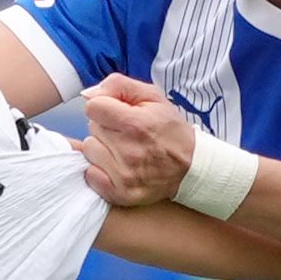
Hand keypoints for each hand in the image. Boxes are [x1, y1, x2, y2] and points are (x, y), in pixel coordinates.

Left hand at [78, 75, 199, 207]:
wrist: (192, 166)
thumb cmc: (169, 129)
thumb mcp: (152, 96)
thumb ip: (118, 86)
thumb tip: (88, 94)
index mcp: (136, 124)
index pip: (93, 108)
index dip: (104, 107)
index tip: (117, 113)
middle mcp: (129, 151)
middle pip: (92, 129)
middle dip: (106, 127)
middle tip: (126, 133)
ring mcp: (124, 175)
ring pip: (89, 150)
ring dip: (102, 148)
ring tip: (122, 149)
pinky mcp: (121, 193)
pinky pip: (90, 175)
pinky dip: (99, 170)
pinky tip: (117, 166)